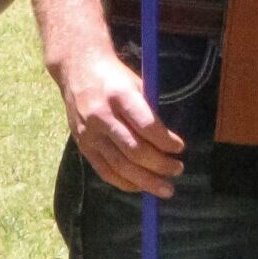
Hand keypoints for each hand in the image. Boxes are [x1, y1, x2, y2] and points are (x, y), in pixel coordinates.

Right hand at [53, 46, 183, 197]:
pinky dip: (125, 182)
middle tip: (178, 169)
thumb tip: (170, 142)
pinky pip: (105, 171)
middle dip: (160, 165)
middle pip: (134, 150)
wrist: (77, 70)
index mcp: (120, 96)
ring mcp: (89, 134)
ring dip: (146, 181)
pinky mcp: (83, 146)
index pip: (146, 125)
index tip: (180, 147)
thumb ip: (149, 111)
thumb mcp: (136, 84)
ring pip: (120, 166)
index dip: (165, 141)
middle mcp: (102, 117)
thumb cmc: (115, 77)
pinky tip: (141, 186)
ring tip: (166, 187)